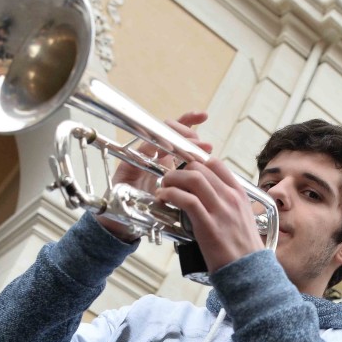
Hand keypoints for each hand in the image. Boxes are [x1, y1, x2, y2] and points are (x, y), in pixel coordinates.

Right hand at [96, 111, 211, 240]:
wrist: (128, 225)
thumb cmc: (155, 211)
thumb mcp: (180, 194)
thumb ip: (193, 182)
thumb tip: (215, 169)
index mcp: (168, 159)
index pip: (179, 136)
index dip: (190, 123)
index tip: (204, 116)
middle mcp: (154, 154)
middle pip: (167, 131)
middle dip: (184, 130)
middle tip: (201, 140)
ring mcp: (140, 158)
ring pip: (154, 137)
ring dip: (172, 137)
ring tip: (189, 143)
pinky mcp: (127, 166)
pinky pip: (138, 151)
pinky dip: (151, 147)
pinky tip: (164, 148)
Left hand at [157, 156, 264, 272]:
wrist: (250, 270)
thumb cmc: (243, 248)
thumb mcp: (242, 217)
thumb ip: (228, 203)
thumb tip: (210, 197)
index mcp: (239, 193)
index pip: (215, 164)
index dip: (195, 163)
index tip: (184, 172)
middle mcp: (231, 197)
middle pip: (200, 167)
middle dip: (179, 170)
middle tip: (169, 180)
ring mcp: (221, 210)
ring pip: (193, 178)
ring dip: (172, 179)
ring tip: (164, 187)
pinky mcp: (208, 225)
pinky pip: (187, 199)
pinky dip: (170, 194)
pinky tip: (163, 198)